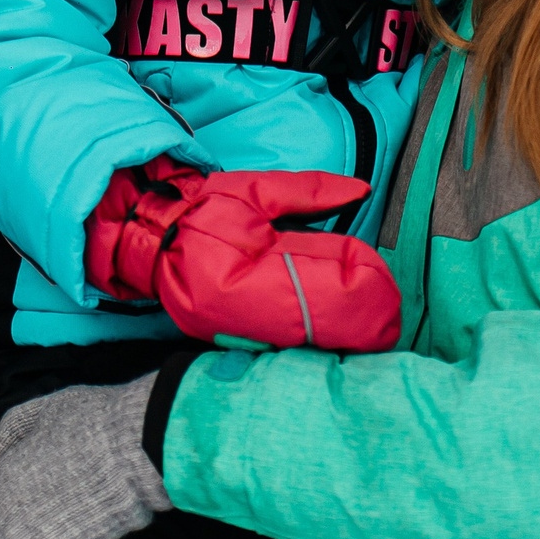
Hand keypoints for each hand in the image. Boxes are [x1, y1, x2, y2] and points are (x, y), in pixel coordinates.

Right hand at [85, 157, 400, 350]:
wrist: (148, 240)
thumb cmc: (202, 210)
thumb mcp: (255, 190)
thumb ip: (310, 191)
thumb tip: (360, 190)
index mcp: (248, 261)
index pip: (319, 279)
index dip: (357, 285)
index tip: (383, 281)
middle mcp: (243, 303)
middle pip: (316, 324)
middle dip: (358, 324)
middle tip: (391, 319)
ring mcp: (235, 328)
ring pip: (301, 345)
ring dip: (341, 341)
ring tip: (375, 333)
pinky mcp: (232, 341)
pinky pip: (283, 348)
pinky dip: (314, 345)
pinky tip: (341, 342)